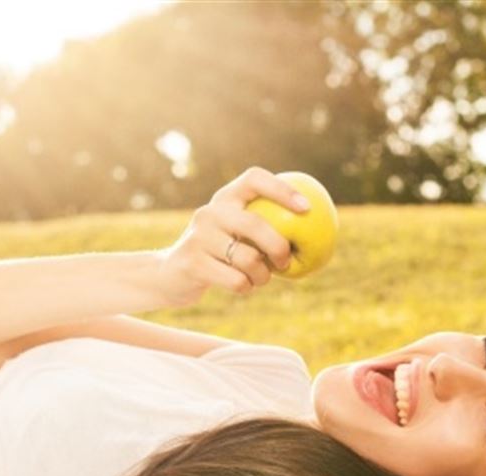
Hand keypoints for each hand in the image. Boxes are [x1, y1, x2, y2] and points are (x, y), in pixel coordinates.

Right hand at [157, 166, 309, 305]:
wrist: (171, 275)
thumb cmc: (218, 255)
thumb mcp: (236, 235)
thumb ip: (264, 230)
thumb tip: (315, 233)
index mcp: (225, 198)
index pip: (254, 178)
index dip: (282, 189)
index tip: (306, 208)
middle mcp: (210, 211)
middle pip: (254, 224)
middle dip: (278, 246)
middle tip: (286, 262)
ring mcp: (199, 236)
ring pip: (248, 258)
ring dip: (262, 275)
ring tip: (260, 278)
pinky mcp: (193, 262)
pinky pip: (236, 280)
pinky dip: (247, 288)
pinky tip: (244, 286)